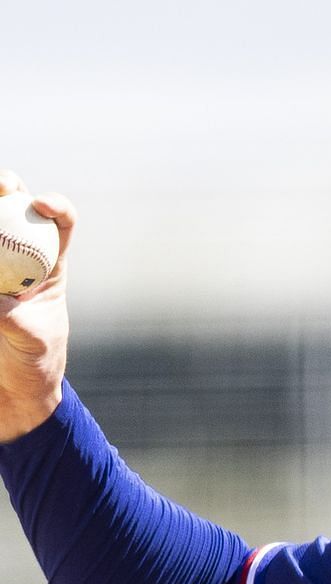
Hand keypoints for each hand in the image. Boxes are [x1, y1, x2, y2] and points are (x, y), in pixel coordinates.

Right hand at [0, 170, 74, 442]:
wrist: (10, 387)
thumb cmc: (32, 364)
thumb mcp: (31, 341)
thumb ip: (13, 317)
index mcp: (51, 265)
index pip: (60, 224)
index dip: (55, 206)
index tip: (41, 204)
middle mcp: (20, 253)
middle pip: (13, 204)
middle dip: (5, 186)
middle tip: (0, 186)